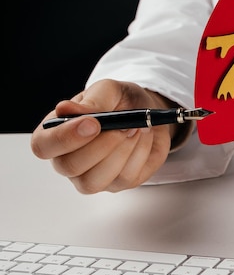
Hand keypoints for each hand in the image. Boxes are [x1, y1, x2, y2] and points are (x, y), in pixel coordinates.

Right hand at [31, 79, 177, 193]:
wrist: (150, 114)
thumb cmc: (121, 102)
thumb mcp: (109, 90)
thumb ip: (92, 100)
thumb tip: (65, 109)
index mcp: (56, 133)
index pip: (43, 146)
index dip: (65, 138)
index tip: (93, 123)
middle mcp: (67, 159)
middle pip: (70, 167)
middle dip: (102, 145)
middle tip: (124, 126)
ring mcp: (91, 176)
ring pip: (94, 181)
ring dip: (122, 151)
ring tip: (135, 128)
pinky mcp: (117, 184)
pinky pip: (125, 179)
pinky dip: (139, 154)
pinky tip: (142, 138)